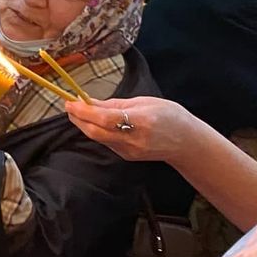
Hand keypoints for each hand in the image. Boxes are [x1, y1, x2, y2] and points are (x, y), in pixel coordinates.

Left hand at [65, 96, 192, 163]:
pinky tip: (93, 121)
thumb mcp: (144, 102)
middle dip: (78, 119)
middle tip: (68, 105)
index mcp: (141, 122)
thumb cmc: (169, 116)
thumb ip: (114, 103)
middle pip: (96, 132)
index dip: (83, 111)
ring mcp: (130, 151)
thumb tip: (89, 101)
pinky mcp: (128, 156)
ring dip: (84, 124)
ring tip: (77, 110)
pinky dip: (95, 131)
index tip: (69, 101)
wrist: (187, 142)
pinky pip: (106, 142)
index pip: (104, 119)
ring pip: (98, 138)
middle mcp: (134, 139)